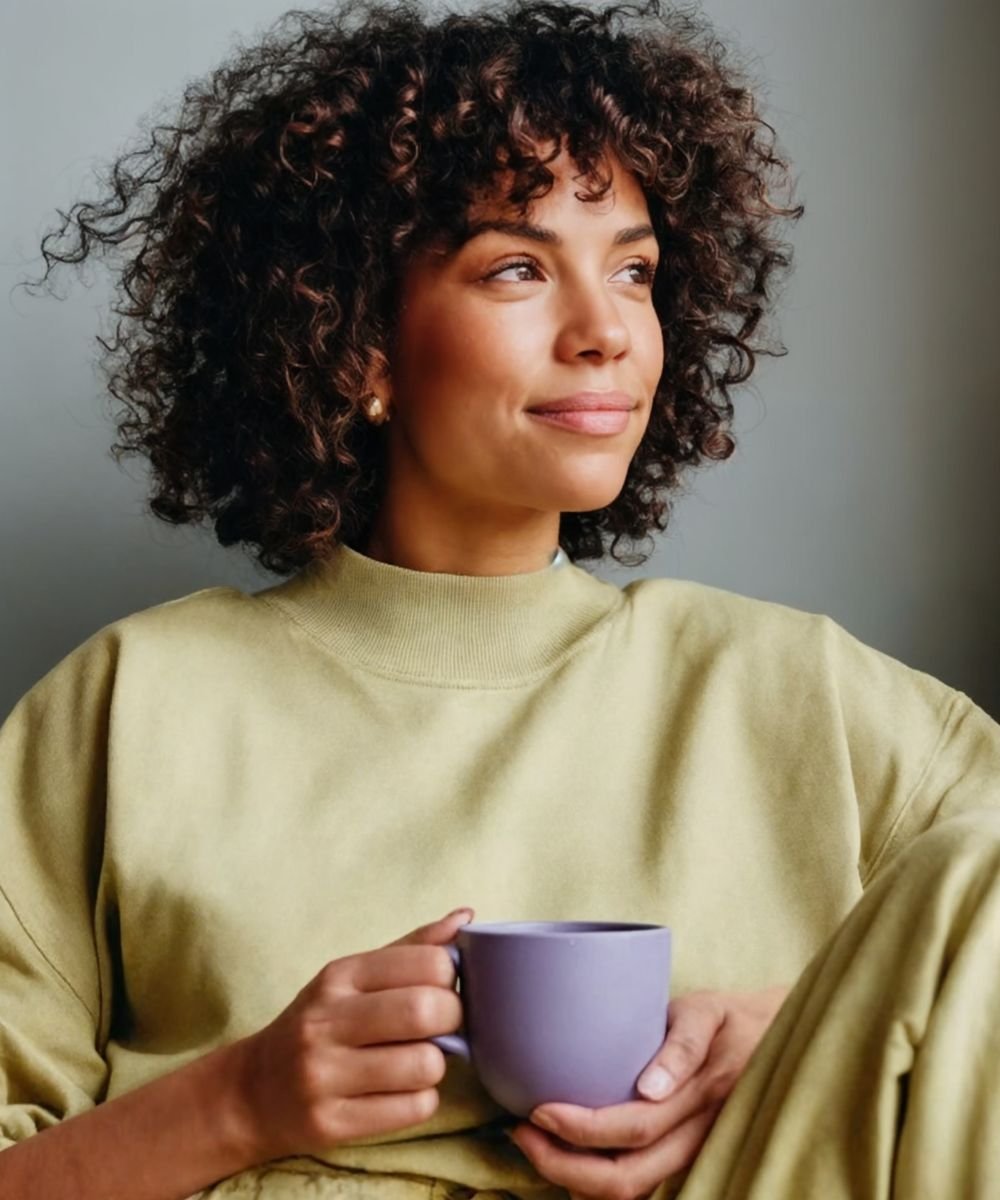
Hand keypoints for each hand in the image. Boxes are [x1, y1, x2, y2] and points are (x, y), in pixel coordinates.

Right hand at [230, 908, 474, 1162]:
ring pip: (425, 1065)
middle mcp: (326, 1021)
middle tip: (442, 1027)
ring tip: (416, 1061)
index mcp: (338, 976)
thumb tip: (467, 917)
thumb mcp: (353, 977)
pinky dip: (421, 1100)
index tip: (443, 989)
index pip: (427, 962)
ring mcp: (324, 1075)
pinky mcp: (331, 1123)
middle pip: (427, 1010)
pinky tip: (400, 1091)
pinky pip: (414, 1109)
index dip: (451, 977)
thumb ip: (411, 948)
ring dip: (436, 1066)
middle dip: (452, 1019)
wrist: (252, 1092)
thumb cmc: (319, 1024)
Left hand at [508, 985, 790, 1199]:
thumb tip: (650, 1088)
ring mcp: (695, 1153)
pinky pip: (643, 1187)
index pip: (634, 1128)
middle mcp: (699, 1134)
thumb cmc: (728, 1017)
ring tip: (537, 1148)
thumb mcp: (706, 1010)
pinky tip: (569, 1161)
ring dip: (577, 1181)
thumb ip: (681, 1044)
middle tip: (522, 1134)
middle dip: (564, 1166)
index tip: (538, 1110)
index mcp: (701, 1093)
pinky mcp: (689, 1158)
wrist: (775, 1038)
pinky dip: (599, 1186)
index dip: (581, 1130)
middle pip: (628, 1177)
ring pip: (635, 1192)